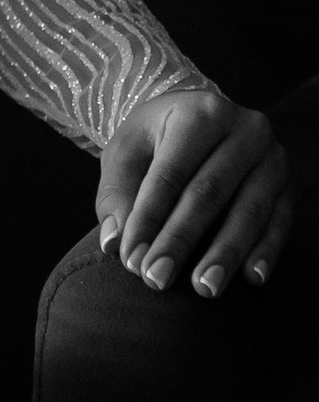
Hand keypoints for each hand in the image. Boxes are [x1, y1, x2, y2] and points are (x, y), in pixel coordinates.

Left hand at [96, 84, 292, 298]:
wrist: (198, 123)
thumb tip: (114, 242)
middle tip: (158, 280)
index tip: (131, 259)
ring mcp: (272, 157)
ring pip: (249, 210)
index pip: (170, 172)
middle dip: (181, 240)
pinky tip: (251, 280)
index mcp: (198, 113)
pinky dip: (266, 252)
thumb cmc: (156, 140)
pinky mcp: (288, 185)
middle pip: (209, 192)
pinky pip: (281, 221)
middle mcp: (243, 128)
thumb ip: (115, 195)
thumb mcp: (126, 153)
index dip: (149, 218)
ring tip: (204, 288)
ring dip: (225, 253)